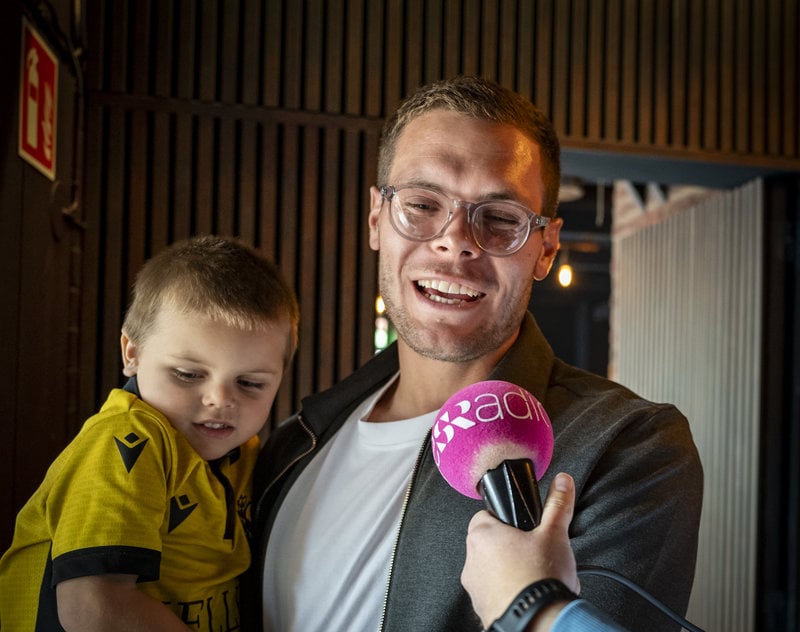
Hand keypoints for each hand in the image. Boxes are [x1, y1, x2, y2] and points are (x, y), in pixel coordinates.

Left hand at [461, 472, 579, 627]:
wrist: (539, 622)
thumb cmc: (540, 578)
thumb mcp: (555, 534)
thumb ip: (557, 505)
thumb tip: (562, 482)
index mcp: (482, 535)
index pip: (486, 515)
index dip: (506, 518)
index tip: (522, 526)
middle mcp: (471, 560)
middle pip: (490, 543)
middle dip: (511, 546)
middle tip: (534, 551)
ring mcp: (474, 587)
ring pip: (491, 570)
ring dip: (509, 570)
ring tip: (535, 574)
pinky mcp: (482, 609)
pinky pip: (494, 593)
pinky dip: (509, 591)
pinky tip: (530, 592)